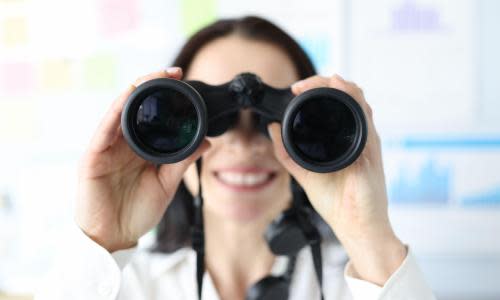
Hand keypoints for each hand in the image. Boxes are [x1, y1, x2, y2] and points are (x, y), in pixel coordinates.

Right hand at [76, 68, 209, 252]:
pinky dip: (115, 112)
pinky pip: (103, 130)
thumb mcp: (166, 184)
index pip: (152, 115)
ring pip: (118, 111)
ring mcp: (107, 148)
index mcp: (140, 148)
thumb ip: (182, 161)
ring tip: (155, 76)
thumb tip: (205, 140)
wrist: (114, 238)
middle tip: (174, 72)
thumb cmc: (137, 212)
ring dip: (135, 91)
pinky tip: (128, 97)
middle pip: (135, 106)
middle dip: (153, 85)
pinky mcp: (93, 157)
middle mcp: (122, 143)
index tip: (185, 81)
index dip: (166, 96)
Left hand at [267, 74, 405, 284]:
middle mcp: (356, 135)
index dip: (317, 90)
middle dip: (325, 82)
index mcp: (342, 140)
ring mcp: (366, 139)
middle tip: (301, 86)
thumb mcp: (305, 173)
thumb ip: (288, 153)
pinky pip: (364, 115)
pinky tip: (341, 88)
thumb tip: (272, 129)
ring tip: (320, 80)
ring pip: (358, 99)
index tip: (295, 90)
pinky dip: (352, 98)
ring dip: (339, 84)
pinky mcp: (371, 147)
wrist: (356, 225)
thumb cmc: (338, 204)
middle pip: (347, 95)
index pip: (334, 104)